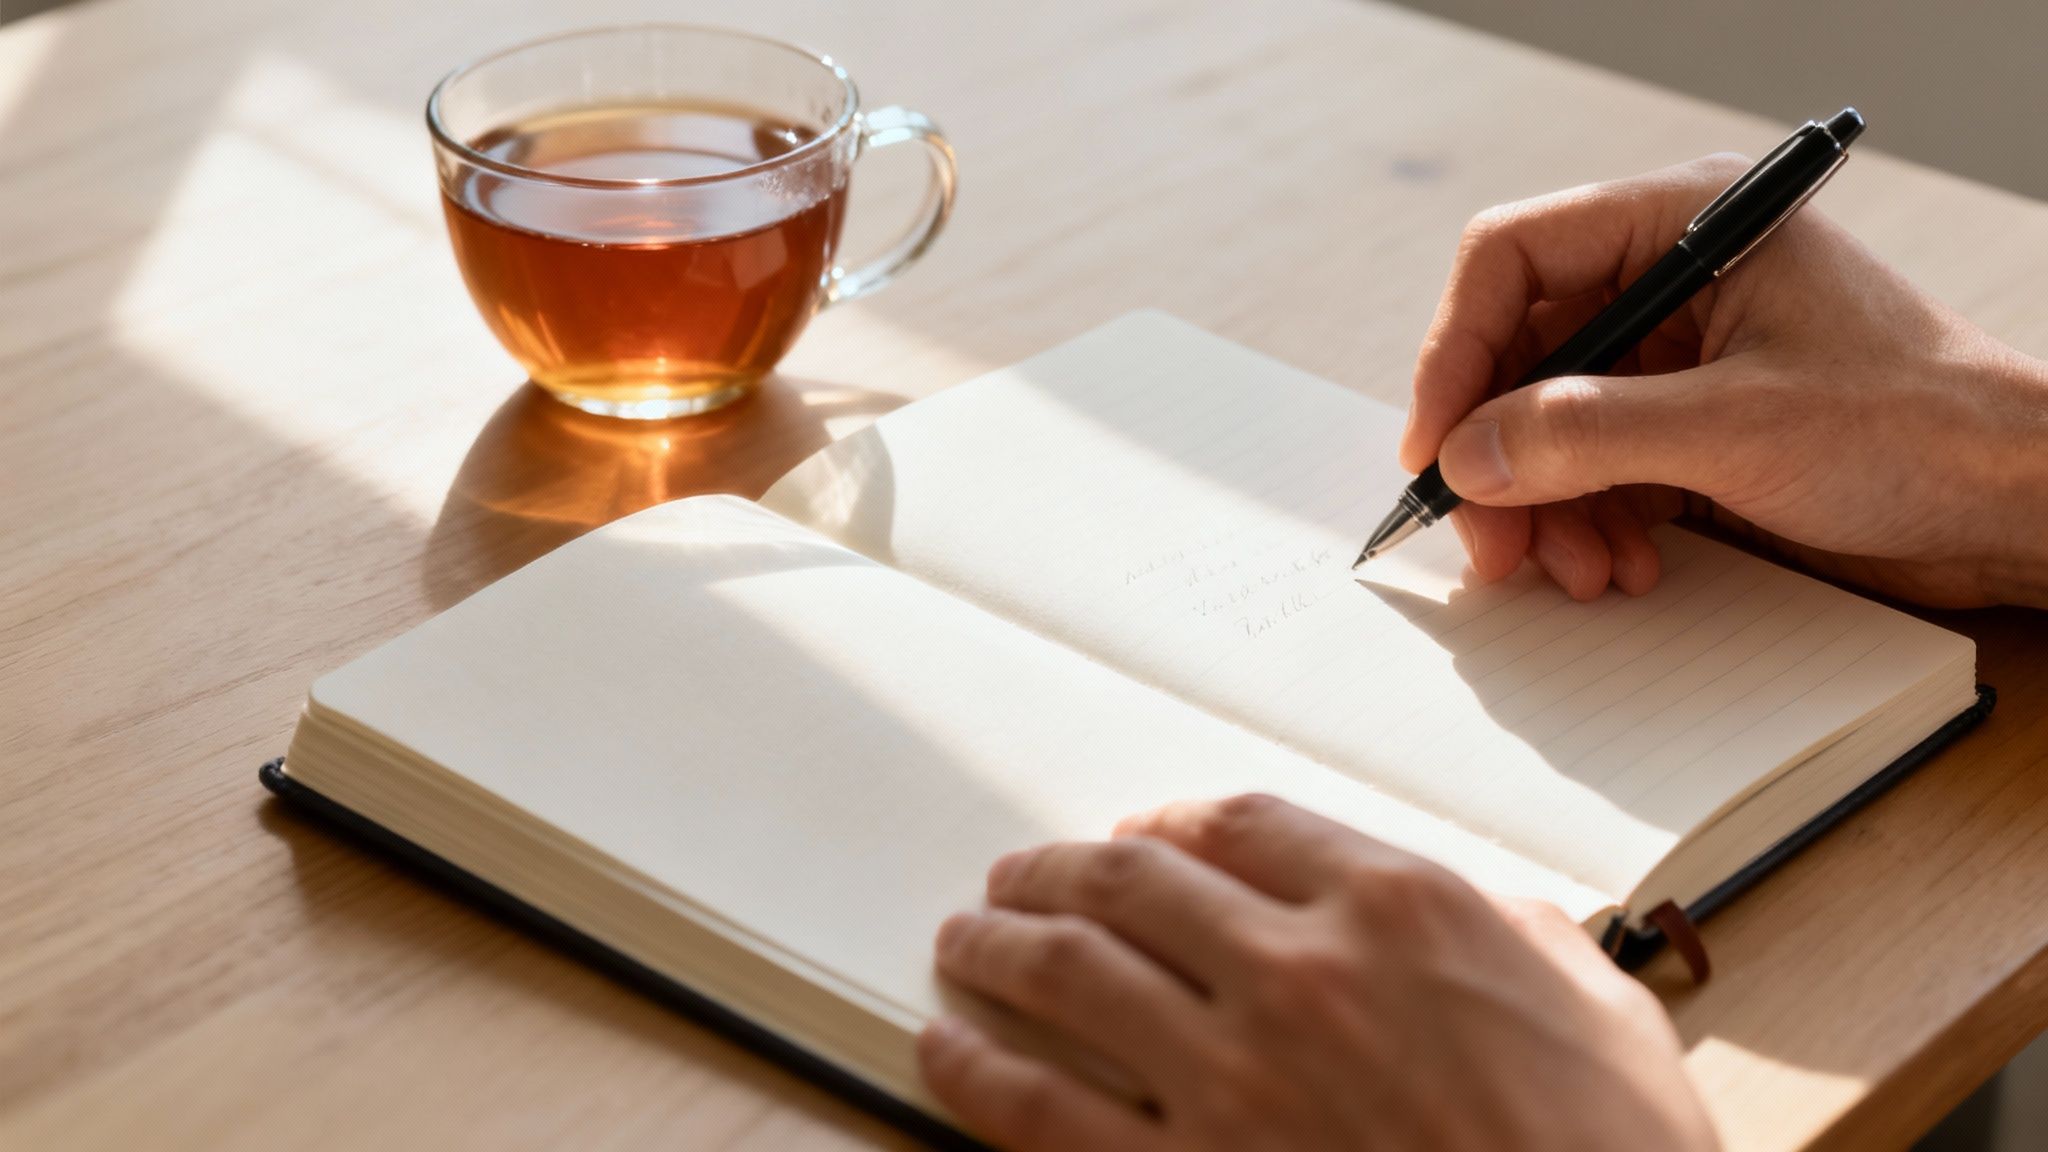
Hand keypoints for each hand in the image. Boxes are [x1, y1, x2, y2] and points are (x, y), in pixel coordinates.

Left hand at [916, 794, 1716, 1151]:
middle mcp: (1297, 971)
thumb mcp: (1601, 1011)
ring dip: (1000, 946)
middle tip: (1021, 874)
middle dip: (1059, 870)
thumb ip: (1518, 934)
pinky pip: (1041, 1110)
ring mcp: (1232, 1076)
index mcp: (1395, 909)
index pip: (1240, 824)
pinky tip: (945, 1050)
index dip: (1170, 823)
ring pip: (1069, 974)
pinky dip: (976, 1071)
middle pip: (1132, 883)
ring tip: (967, 938)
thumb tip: (1481, 912)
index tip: (1140, 834)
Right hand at [1400, 154, 2047, 608]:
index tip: (1434, 448)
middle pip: (1519, 354)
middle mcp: (1673, 280)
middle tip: (1491, 540)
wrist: (2018, 505)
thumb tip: (1465, 455)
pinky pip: (1592, 470)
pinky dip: (1586, 524)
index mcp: (1686, 225)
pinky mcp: (1689, 429)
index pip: (1514, 259)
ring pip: (1545, 423)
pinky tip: (1618, 567)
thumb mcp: (1737, 427)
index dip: (1455, 352)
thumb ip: (1587, 434)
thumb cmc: (1922, 428)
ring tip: (1577, 570)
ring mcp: (1679, 358)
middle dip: (1498, 454)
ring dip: (1544, 505)